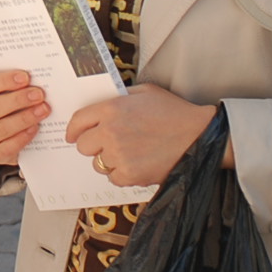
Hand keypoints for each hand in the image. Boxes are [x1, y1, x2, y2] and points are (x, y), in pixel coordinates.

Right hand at [0, 70, 48, 165]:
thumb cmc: (2, 103)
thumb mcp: (0, 92)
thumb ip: (9, 84)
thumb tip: (32, 79)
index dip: (5, 80)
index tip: (25, 77)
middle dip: (18, 100)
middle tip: (39, 94)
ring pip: (1, 128)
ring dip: (25, 118)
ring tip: (44, 109)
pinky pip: (7, 147)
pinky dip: (23, 137)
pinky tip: (35, 127)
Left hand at [66, 84, 218, 187]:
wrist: (200, 135)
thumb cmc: (174, 112)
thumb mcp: (144, 93)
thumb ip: (119, 98)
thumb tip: (102, 106)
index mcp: (111, 108)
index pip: (78, 120)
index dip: (73, 129)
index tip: (72, 135)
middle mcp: (110, 131)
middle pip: (83, 145)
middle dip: (92, 145)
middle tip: (105, 145)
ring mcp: (119, 155)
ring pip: (98, 163)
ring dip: (108, 160)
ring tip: (127, 154)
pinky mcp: (130, 174)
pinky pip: (113, 178)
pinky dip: (121, 174)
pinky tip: (135, 165)